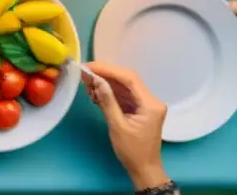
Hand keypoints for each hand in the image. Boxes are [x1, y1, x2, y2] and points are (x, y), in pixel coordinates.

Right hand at [83, 62, 168, 190]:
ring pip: (124, 86)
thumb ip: (108, 101)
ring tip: (87, 82)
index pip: (129, 79)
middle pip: (127, 80)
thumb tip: (97, 81)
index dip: (109, 70)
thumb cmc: (132, 151)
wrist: (144, 169)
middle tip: (85, 72)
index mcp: (150, 104)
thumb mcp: (117, 126)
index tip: (90, 67)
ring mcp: (145, 104)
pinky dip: (109, 92)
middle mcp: (151, 100)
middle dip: (105, 74)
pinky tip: (96, 92)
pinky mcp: (139, 108)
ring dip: (105, 83)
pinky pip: (123, 95)